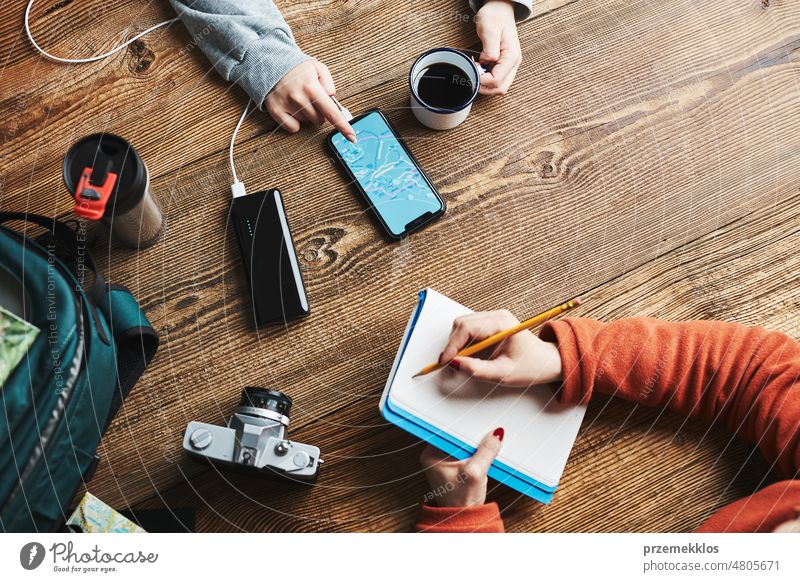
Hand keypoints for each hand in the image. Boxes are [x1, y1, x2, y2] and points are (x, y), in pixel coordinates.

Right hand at [265, 60, 355, 141]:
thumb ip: (329, 83)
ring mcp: (286, 105)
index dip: (343, 126)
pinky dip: (294, 122)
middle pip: (319, 120)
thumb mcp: (318, 68)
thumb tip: (331, 99)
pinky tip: (291, 108)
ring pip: (307, 123)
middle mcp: (299, 98)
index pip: (332, 112)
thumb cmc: (297, 68)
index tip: (352, 137)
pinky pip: (293, 128)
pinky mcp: (276, 111)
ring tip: (298, 99)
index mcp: (312, 87)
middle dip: (319, 112)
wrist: (269, 63)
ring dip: (306, 115)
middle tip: (310, 98)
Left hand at [420, 429, 503, 506]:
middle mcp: (435, 455)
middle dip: (472, 436)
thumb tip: (496, 434)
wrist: (463, 519)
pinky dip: (476, 452)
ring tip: (488, 444)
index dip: (465, 426)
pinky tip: (485, 453)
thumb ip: (486, 452)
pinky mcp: (455, 466)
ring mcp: (444, 461)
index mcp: (431, 454)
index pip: (449, 431)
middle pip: (457, 436)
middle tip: (488, 433)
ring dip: (476, 445)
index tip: (479, 424)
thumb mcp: (475, 474)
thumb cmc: (461, 502)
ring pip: (463, 444)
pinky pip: (466, 451)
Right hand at [438, 310, 562, 386]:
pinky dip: (463, 341)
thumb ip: (477, 370)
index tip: (444, 362)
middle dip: (453, 344)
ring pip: (463, 324)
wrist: (548, 361)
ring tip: (461, 360)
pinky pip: (469, 328)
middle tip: (451, 363)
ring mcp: (494, 317)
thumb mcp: (503, 374)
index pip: (467, 328)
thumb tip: (455, 364)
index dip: (452, 345)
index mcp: (502, 324)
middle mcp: (497, 315)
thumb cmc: (531, 367)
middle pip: (462, 323)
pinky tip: (468, 355)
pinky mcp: (491, 323)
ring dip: (457, 342)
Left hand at [474, 0, 521, 94]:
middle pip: (500, 88)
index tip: (472, 71)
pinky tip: (478, 69)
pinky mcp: (504, 65)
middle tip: (472, 75)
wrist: (499, 9)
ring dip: (485, 84)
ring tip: (475, 70)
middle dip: (484, 86)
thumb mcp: (489, 28)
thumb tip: (486, 63)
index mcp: (511, 56)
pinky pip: (497, 80)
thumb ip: (489, 48)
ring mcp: (510, 65)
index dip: (482, 81)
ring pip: (499, 87)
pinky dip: (486, 80)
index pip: (497, 80)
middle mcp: (513, 63)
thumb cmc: (494, 16)